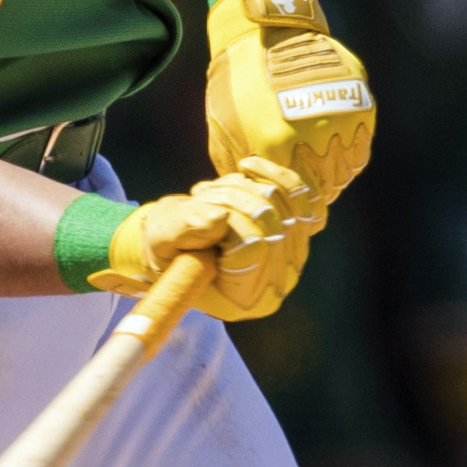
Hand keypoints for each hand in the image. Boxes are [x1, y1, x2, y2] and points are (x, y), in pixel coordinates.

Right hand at [103, 155, 318, 320]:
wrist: (182, 239)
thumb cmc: (168, 247)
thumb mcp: (162, 240)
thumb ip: (184, 230)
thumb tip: (219, 217)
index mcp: (243, 298)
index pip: (253, 248)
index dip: (226, 222)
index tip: (204, 214)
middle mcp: (277, 281)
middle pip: (272, 222)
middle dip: (232, 199)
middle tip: (202, 199)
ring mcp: (293, 254)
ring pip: (286, 204)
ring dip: (246, 187)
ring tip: (215, 193)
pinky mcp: (301, 230)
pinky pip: (304, 196)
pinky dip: (275, 175)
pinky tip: (248, 167)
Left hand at [204, 0, 374, 210]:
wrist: (264, 32)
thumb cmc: (237, 84)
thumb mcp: (225, 131)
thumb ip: (242, 171)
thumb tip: (253, 201)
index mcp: (277, 144)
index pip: (295, 196)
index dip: (293, 205)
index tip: (289, 206)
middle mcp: (314, 133)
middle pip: (326, 188)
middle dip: (315, 194)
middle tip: (306, 193)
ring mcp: (341, 117)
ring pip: (347, 170)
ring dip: (334, 176)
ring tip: (318, 172)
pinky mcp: (359, 103)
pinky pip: (360, 146)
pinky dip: (348, 154)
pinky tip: (332, 150)